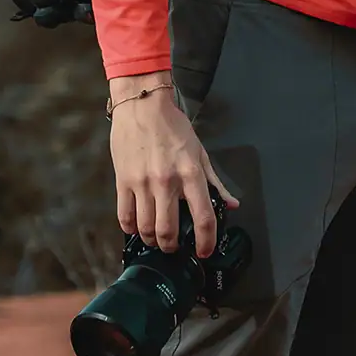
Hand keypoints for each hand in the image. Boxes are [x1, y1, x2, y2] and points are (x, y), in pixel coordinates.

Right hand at [108, 73, 238, 257]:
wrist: (142, 104)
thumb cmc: (172, 126)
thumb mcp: (200, 151)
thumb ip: (215, 181)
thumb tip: (231, 204)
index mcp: (190, 173)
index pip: (203, 217)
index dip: (206, 241)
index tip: (205, 250)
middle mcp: (166, 181)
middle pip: (169, 231)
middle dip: (172, 247)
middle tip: (174, 247)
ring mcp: (142, 183)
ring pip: (146, 229)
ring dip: (152, 240)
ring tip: (156, 238)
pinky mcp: (123, 181)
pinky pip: (125, 216)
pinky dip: (130, 228)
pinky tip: (136, 226)